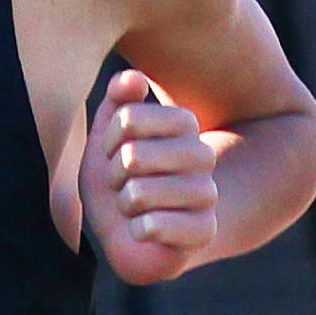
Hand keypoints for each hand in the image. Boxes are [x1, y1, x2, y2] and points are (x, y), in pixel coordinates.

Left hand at [84, 68, 234, 285]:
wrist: (136, 235)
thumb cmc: (121, 180)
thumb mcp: (109, 137)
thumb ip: (118, 103)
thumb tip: (133, 78)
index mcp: (183, 125)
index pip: (128, 118)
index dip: (109, 140)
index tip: (114, 153)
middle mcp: (202, 155)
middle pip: (133, 156)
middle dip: (115, 176)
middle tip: (124, 185)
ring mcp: (206, 194)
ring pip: (139, 193)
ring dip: (125, 205)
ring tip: (135, 208)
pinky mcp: (204, 231)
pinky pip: (155, 225)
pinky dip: (137, 231)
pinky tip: (143, 231)